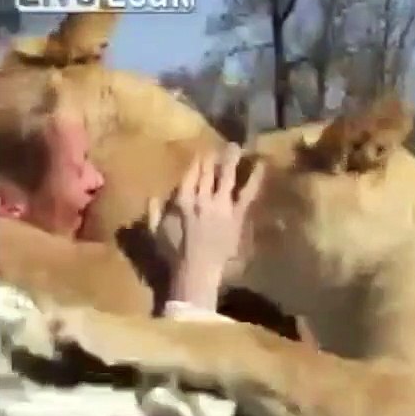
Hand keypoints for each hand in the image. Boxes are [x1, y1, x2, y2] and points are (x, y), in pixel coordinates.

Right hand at [167, 143, 263, 309]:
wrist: (197, 270)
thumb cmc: (174, 254)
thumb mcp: (156, 232)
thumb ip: (153, 212)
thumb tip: (153, 195)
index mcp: (182, 200)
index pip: (190, 175)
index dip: (195, 162)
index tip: (200, 152)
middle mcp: (202, 197)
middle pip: (207, 172)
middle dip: (212, 157)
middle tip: (218, 145)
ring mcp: (221, 205)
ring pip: (226, 177)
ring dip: (230, 160)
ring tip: (236, 147)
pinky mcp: (237, 215)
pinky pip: (247, 193)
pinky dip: (255, 179)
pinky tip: (261, 165)